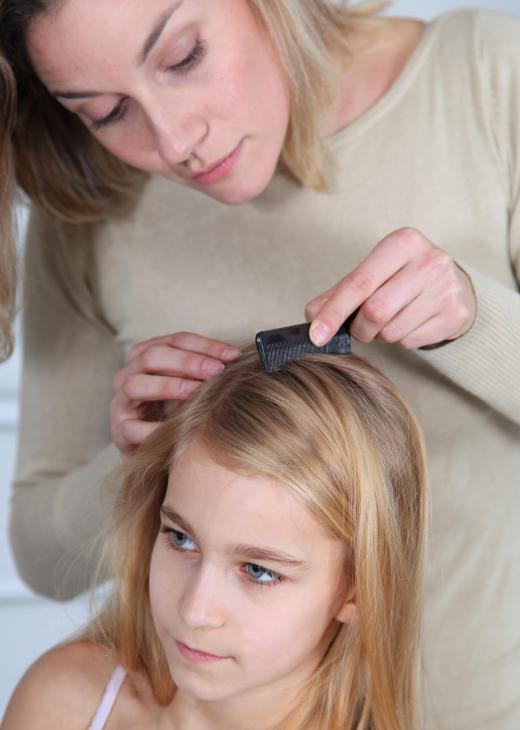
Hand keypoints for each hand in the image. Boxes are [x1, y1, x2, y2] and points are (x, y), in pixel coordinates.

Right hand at [110, 332, 239, 457]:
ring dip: (168, 386)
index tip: (233, 355)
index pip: (176, 340)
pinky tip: (178, 429)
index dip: (205, 345)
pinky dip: (154, 428)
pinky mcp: (119, 429)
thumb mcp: (192, 387)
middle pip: (153, 356)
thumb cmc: (176, 411)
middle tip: (216, 371)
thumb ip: (207, 373)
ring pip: (136, 384)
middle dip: (188, 362)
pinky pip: (132, 427)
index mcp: (148, 355)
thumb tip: (239, 361)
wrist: (154, 448)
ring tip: (195, 392)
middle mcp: (130, 373)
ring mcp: (121, 401)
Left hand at [305, 227, 476, 349]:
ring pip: (392, 331)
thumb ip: (339, 293)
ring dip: (381, 335)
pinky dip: (402, 340)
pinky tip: (411, 323)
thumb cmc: (403, 278)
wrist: (455, 286)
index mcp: (402, 242)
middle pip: (375, 311)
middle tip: (362, 328)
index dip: (333, 312)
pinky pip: (412, 341)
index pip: (359, 282)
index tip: (316, 334)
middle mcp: (429, 261)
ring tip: (391, 320)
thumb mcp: (373, 274)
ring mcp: (446, 288)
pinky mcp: (455, 314)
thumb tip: (312, 316)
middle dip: (360, 328)